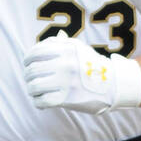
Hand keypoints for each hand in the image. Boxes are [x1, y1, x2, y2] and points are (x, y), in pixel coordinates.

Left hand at [23, 31, 140, 112]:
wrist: (114, 85)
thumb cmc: (93, 66)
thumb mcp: (80, 49)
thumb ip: (63, 43)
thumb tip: (51, 39)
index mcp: (66, 50)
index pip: (36, 52)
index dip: (27, 59)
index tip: (27, 64)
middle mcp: (65, 64)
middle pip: (32, 70)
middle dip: (28, 76)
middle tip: (30, 79)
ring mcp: (66, 82)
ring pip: (34, 86)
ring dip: (31, 89)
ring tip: (35, 91)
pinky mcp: (67, 98)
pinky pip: (42, 101)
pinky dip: (38, 102)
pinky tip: (41, 102)